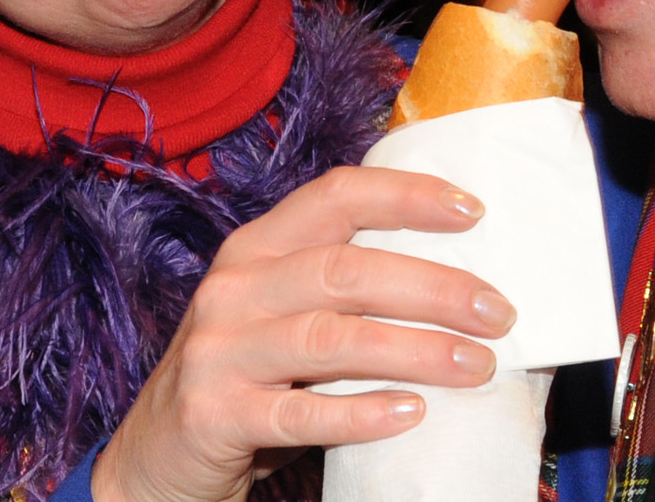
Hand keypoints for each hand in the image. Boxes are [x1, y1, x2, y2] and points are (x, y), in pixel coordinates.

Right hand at [92, 166, 516, 501]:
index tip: (474, 213)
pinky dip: (361, 413)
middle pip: (346, 269)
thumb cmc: (247, 379)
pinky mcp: (215, 416)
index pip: (336, 196)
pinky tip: (411, 414)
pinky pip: (299, 413)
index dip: (407, 196)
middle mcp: (234, 288)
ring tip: (476, 365)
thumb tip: (462, 288)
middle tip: (498, 313)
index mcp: (256, 248)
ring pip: (331, 338)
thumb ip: (342, 290)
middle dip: (434, 287)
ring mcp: (219, 352)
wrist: (157, 459)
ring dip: (415, 349)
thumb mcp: (281, 314)